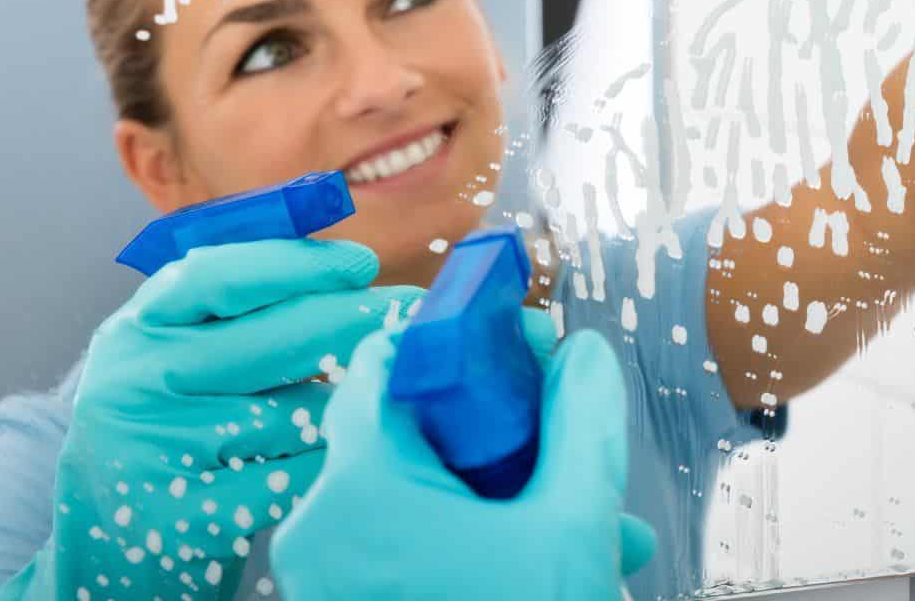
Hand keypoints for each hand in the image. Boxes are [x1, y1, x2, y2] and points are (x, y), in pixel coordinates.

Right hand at [0, 239, 416, 599]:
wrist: (107, 549)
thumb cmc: (169, 430)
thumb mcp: (178, 352)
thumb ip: (241, 302)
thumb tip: (347, 259)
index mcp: (136, 329)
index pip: (221, 274)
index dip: (299, 263)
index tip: (361, 263)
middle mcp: (135, 383)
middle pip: (276, 337)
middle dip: (356, 320)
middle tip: (409, 312)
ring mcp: (158, 451)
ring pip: (296, 410)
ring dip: (345, 401)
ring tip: (365, 393)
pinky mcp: (187, 516)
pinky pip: (296, 474)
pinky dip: (330, 461)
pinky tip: (344, 454)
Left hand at [270, 323, 655, 599]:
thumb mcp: (571, 523)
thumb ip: (582, 424)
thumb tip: (584, 358)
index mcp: (355, 493)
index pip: (385, 362)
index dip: (462, 339)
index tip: (524, 343)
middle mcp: (320, 534)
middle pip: (411, 429)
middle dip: (507, 426)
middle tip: (571, 430)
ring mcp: (330, 583)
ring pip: (420, 495)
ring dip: (509, 491)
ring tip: (594, 520)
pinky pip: (412, 547)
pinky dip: (480, 538)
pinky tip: (559, 558)